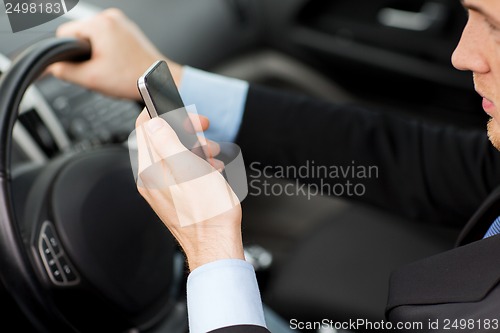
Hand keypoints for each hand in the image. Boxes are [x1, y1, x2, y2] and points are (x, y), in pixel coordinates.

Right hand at [49, 8, 182, 99]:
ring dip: (96, 54)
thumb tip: (52, 67)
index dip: (66, 53)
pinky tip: (117, 64)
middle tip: (99, 70)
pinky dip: (107, 52)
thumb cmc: (132, 78)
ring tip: (110, 68)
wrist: (157, 81)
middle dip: (84, 54)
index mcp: (101, 24)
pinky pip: (107, 39)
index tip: (78, 66)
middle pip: (80, 35)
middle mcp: (111, 18)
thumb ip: (65, 71)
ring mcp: (122, 23)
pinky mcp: (128, 31)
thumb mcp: (91, 78)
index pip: (65, 33)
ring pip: (93, 38)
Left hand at [135, 110, 244, 270]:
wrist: (216, 244)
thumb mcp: (189, 169)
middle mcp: (151, 178)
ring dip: (194, 146)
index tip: (183, 111)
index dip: (163, 112)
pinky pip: (180, 170)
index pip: (144, 128)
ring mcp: (162, 188)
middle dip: (184, 129)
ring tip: (212, 153)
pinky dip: (196, 163)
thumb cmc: (207, 211)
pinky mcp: (174, 195)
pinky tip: (211, 168)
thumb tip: (152, 121)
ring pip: (173, 154)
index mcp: (150, 169)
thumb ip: (167, 142)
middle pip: (160, 139)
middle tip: (203, 130)